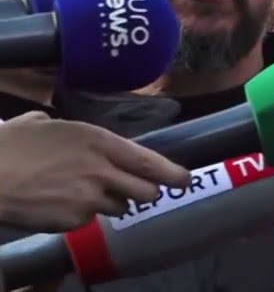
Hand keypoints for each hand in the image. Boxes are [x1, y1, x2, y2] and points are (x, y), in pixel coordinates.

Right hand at [0, 112, 189, 231]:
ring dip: (110, 201)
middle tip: (136, 189)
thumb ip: (76, 131)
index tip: (184, 180)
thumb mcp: (49, 124)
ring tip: (84, 191)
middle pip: (145, 192)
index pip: (149, 162)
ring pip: (118, 207)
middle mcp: (102, 172)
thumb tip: (80, 136)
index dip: (172, 174)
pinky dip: (80, 214)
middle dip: (144, 192)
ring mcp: (88, 200)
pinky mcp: (72, 222)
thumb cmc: (12, 144)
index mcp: (100, 143)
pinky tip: (59, 202)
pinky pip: (87, 219)